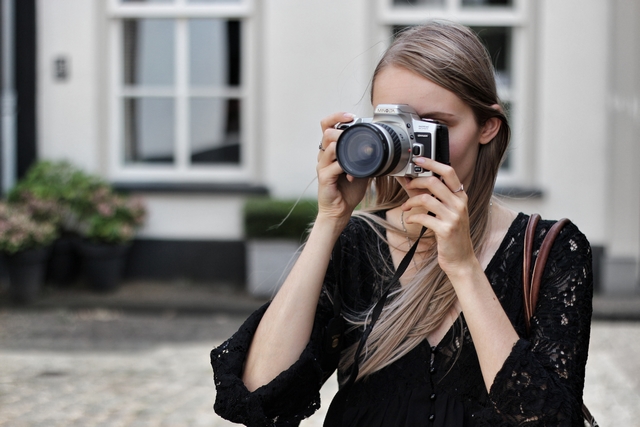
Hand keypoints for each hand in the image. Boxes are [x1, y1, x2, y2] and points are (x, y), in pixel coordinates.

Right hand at [316, 112, 368, 224]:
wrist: (339, 209)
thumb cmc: (347, 189)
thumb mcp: (359, 168)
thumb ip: (364, 156)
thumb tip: (377, 145)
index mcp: (331, 150)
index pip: (327, 126)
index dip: (337, 117)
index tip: (351, 117)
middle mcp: (324, 156)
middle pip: (326, 132)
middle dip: (341, 129)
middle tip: (353, 131)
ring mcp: (322, 166)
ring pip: (329, 147)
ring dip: (343, 146)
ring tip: (355, 152)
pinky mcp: (323, 178)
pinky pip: (332, 167)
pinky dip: (344, 166)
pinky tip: (351, 172)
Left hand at [400, 157, 476, 276]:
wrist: (461, 259)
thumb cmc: (452, 234)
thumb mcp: (450, 212)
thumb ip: (438, 197)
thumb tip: (417, 182)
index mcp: (461, 196)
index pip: (449, 171)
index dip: (432, 163)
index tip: (418, 160)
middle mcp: (460, 204)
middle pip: (434, 182)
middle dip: (416, 181)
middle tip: (408, 186)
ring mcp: (454, 217)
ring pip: (426, 198)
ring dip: (411, 201)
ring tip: (405, 207)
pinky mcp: (445, 229)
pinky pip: (423, 217)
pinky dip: (413, 217)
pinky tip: (410, 219)